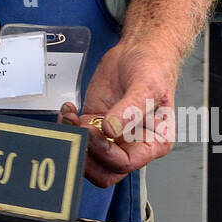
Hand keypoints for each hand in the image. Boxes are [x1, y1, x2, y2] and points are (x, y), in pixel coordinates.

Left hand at [56, 39, 178, 188]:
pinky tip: (69, 109)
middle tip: (79, 128)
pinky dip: (67, 127)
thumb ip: (131, 109)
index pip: (126, 163)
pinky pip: (78, 137)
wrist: (139, 50)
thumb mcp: (147, 86)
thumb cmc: (153, 68)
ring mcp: (112, 136)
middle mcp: (133, 144)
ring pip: (88, 158)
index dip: (106, 152)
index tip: (95, 130)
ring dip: (74, 140)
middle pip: (105, 171)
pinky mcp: (95, 124)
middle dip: (87, 154)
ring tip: (71, 117)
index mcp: (153, 142)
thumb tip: (112, 130)